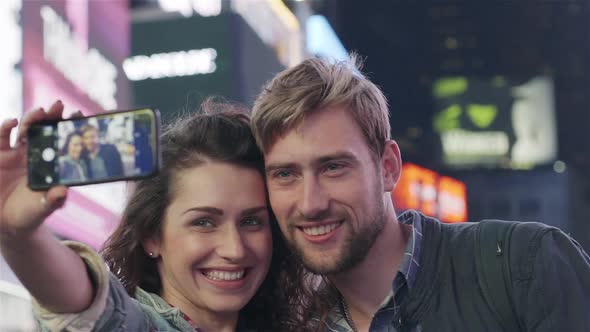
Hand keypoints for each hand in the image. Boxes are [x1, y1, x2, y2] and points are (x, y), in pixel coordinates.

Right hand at [0, 101, 67, 237]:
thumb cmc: (30, 213)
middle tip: (59, 105)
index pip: (62, 140)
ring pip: (26, 129)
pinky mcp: (0, 155)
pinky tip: (12, 122)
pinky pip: (2, 137)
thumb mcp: (43, 208)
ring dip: (32, 118)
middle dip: (51, 116)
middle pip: (45, 129)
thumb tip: (63, 192)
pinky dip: (6, 128)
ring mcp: (17, 153)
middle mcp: (36, 154)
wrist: (5, 221)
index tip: (79, 115)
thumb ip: (53, 200)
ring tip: (39, 112)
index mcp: (51, 163)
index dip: (69, 127)